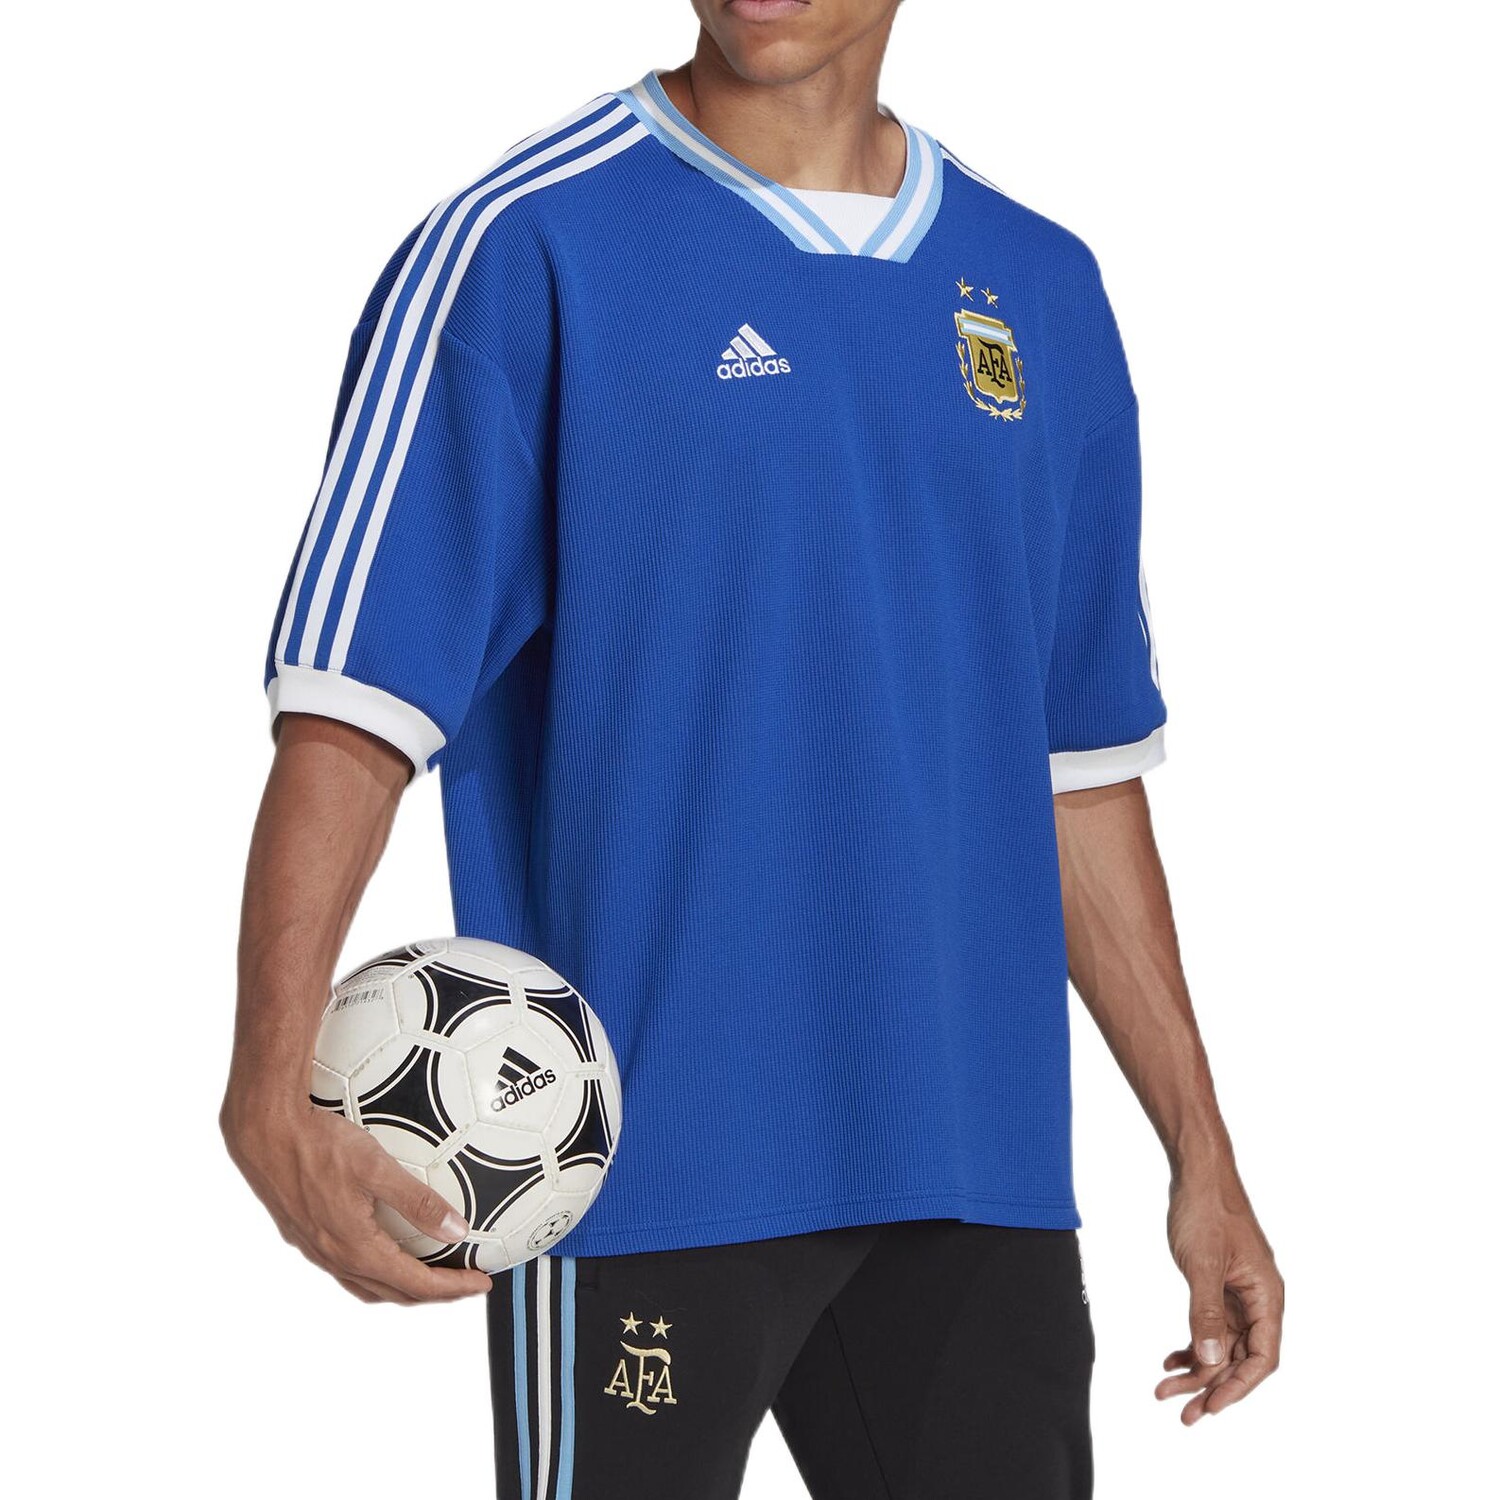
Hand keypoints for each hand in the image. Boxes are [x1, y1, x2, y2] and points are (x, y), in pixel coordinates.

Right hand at [222, 1097, 492, 1303]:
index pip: (415, 1284)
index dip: (452, 1288)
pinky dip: (373, 1271)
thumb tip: (456, 1229)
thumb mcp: (376, 1167)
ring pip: (365, 1284)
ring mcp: (315, 1249)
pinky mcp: (303, 1233)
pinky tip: (380, 1249)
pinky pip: (345, 1267)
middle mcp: (334, 1257)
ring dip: (400, 1287)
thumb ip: (417, 1201)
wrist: (263, 1133)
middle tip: (463, 1283)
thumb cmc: (318, 1145)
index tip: (481, 1283)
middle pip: (392, 1292)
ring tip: (427, 1275)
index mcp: (356, 1248)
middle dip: (432, 1293)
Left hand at [1157, 1171, 1283, 1424]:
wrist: (1197, 1171)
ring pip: (1222, 1345)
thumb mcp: (1202, 1264)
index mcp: (1267, 1296)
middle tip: (1181, 1413)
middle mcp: (1259, 1299)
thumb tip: (1209, 1360)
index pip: (1262, 1358)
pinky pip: (1211, 1326)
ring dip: (1197, 1368)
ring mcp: (1239, 1293)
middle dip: (1211, 1387)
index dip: (1238, 1388)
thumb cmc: (1206, 1210)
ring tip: (1165, 1389)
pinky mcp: (1220, 1285)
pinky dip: (1192, 1342)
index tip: (1211, 1408)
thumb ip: (1205, 1313)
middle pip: (1240, 1358)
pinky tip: (1170, 1358)